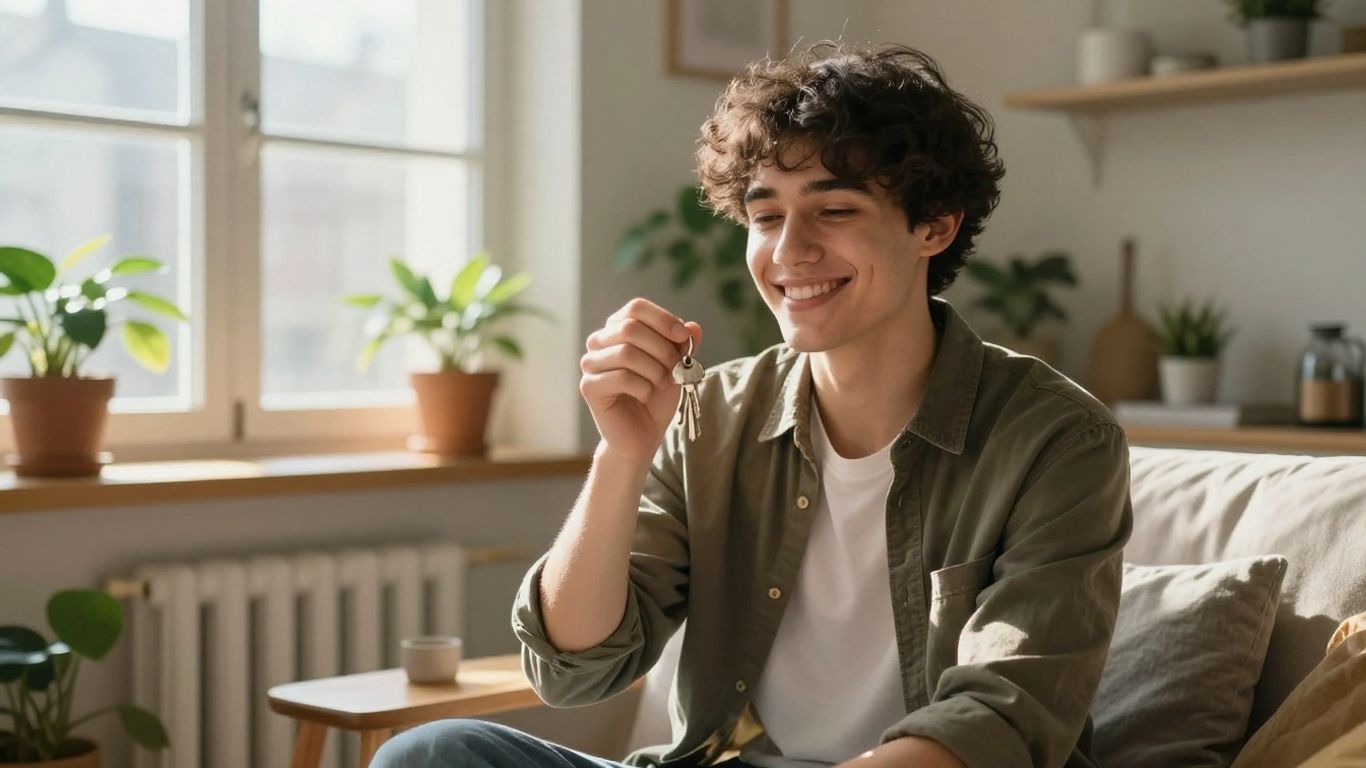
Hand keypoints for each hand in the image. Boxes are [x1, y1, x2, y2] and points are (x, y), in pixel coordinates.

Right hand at [580, 298, 701, 460]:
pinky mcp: (589, 386)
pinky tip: (645, 396)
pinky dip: (643, 388)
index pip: (636, 308)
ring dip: (654, 371)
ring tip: (662, 384)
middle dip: (662, 349)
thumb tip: (693, 327)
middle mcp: (598, 341)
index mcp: (617, 328)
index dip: (663, 319)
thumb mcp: (676, 365)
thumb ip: (683, 344)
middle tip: (675, 369)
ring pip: (626, 353)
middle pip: (630, 328)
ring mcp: (590, 363)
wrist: (642, 434)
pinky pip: (622, 378)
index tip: (683, 337)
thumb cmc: (657, 396)